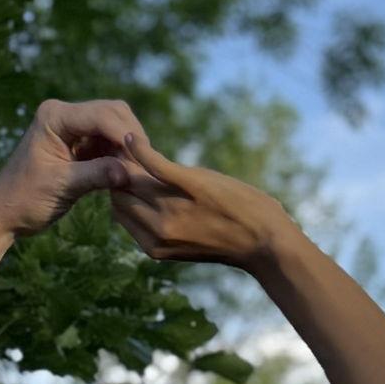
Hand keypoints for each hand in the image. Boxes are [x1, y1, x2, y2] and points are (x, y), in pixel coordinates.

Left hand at [0, 97, 147, 240]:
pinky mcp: (77, 144)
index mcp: (55, 116)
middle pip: (112, 114)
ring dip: (127, 148)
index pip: (101, 115)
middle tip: (147, 165)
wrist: (4, 214)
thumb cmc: (24, 200)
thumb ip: (95, 175)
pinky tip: (127, 174)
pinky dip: (118, 156)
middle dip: (130, 138)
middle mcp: (64, 114)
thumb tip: (129, 172)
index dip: (125, 135)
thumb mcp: (60, 187)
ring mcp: (72, 128)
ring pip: (113, 127)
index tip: (143, 158)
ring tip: (139, 172)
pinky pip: (106, 143)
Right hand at [108, 131, 288, 267]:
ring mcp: (173, 207)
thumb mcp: (187, 240)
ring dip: (128, 160)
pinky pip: (154, 164)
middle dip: (120, 174)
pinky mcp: (191, 184)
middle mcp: (158, 230)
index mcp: (154, 246)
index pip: (119, 211)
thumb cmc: (230, 239)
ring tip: (127, 145)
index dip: (119, 190)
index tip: (123, 174)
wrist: (265, 242)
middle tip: (122, 157)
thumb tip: (144, 198)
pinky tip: (131, 138)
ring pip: (133, 178)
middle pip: (121, 194)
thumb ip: (163, 224)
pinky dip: (140, 148)